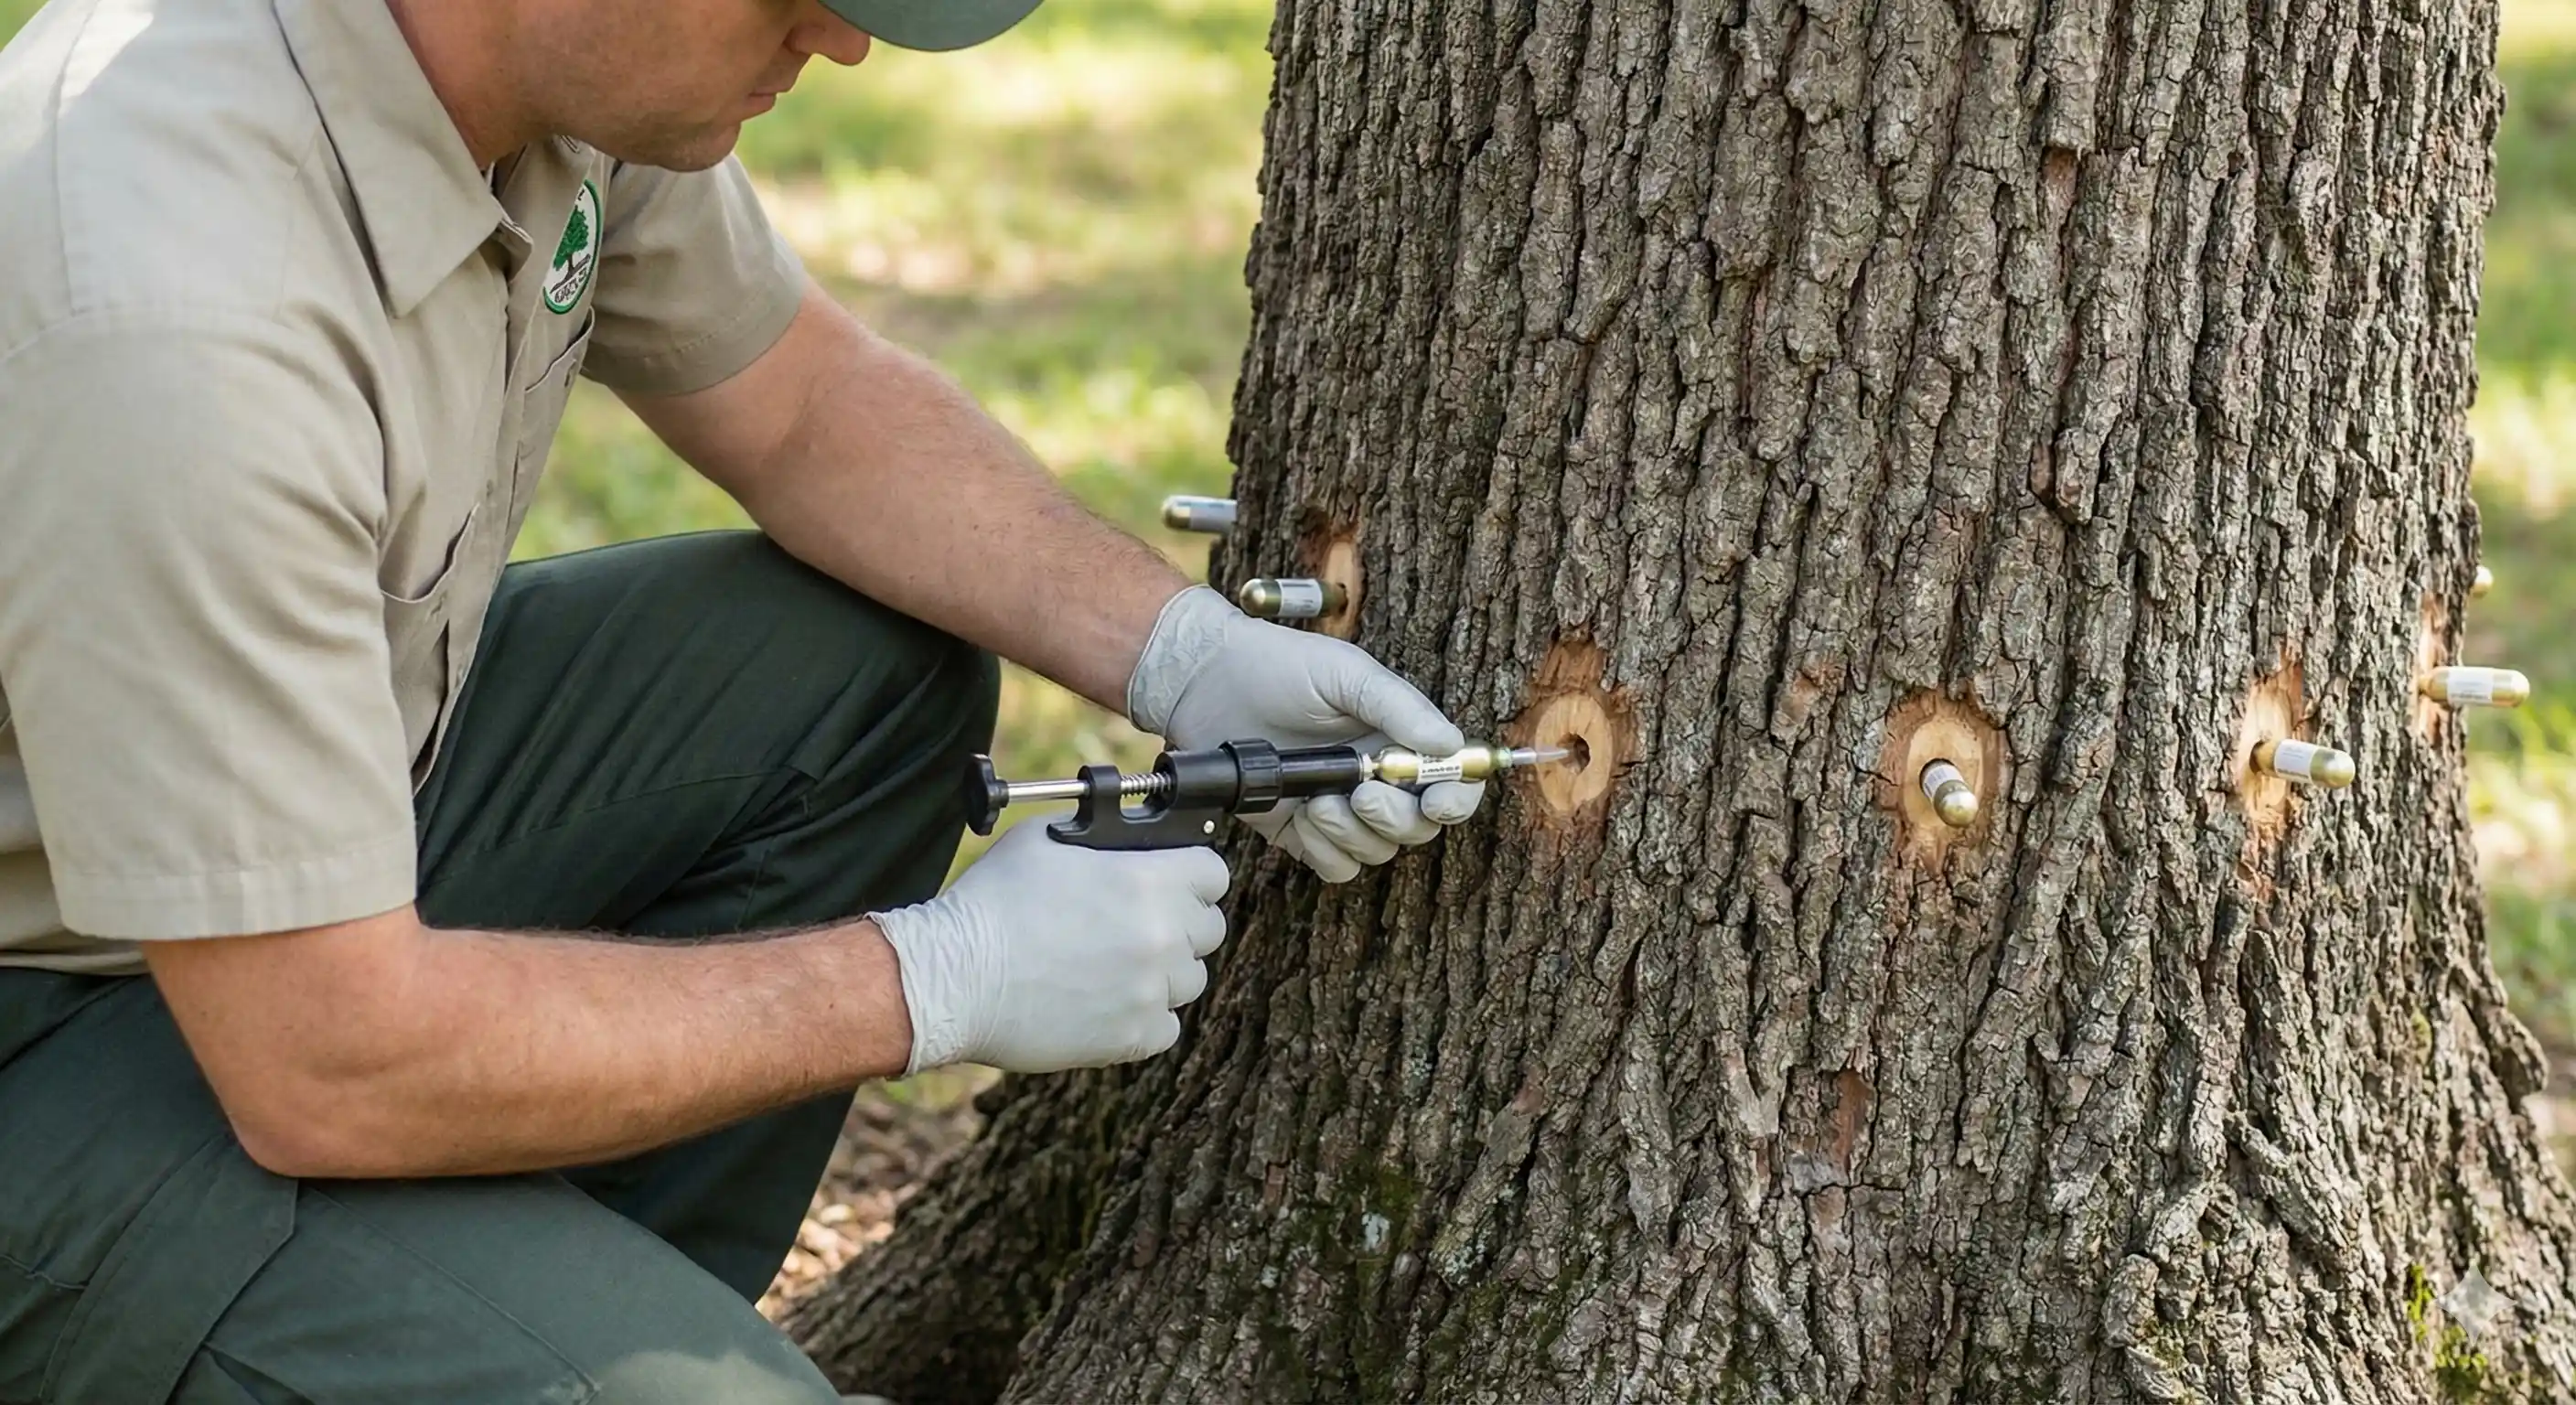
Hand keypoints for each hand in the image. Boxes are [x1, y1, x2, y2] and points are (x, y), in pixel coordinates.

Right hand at [873, 822, 1229, 1073]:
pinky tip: (1104, 1001)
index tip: (1171, 881)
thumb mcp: (1044, 838)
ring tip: (1112, 965)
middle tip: (1134, 924)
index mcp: (1148, 881)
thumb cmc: (991, 903)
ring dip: (1162, 971)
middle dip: (1179, 922)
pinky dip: (1142, 1017)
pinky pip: (1165, 1026)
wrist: (954, 979)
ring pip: (1189, 979)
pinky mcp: (1133, 1038)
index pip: (1213, 873)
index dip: (1190, 874)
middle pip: (1209, 928)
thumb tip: (1128, 837)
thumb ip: (1101, 835)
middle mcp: (1162, 936)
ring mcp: (1152, 991)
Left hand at [1125, 586, 1484, 880]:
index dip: (1456, 798)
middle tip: (1362, 795)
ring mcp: (1340, 808)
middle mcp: (1376, 777)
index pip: (1451, 780)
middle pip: (1418, 826)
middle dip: (1396, 819)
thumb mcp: (1346, 673)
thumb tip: (1450, 744)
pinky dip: (1327, 851)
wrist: (1206, 683)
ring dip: (1355, 834)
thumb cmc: (1280, 666)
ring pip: (1378, 851)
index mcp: (1397, 737)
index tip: (1436, 803)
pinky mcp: (1303, 833)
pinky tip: (1303, 820)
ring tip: (1317, 803)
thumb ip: (1400, 707)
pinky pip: (1336, 865)